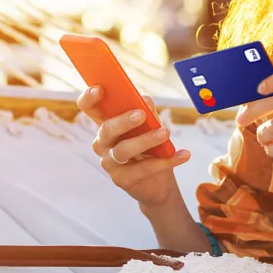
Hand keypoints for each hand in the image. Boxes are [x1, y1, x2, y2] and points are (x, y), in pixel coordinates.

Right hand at [77, 85, 192, 208]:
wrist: (157, 183)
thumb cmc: (150, 148)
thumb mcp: (151, 126)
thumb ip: (147, 111)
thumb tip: (144, 100)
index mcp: (106, 123)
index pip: (89, 108)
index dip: (89, 98)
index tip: (100, 89)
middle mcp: (102, 143)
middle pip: (106, 129)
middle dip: (123, 121)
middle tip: (141, 114)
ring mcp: (110, 163)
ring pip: (123, 150)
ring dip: (145, 140)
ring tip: (165, 133)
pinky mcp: (122, 180)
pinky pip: (143, 169)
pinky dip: (166, 160)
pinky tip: (183, 154)